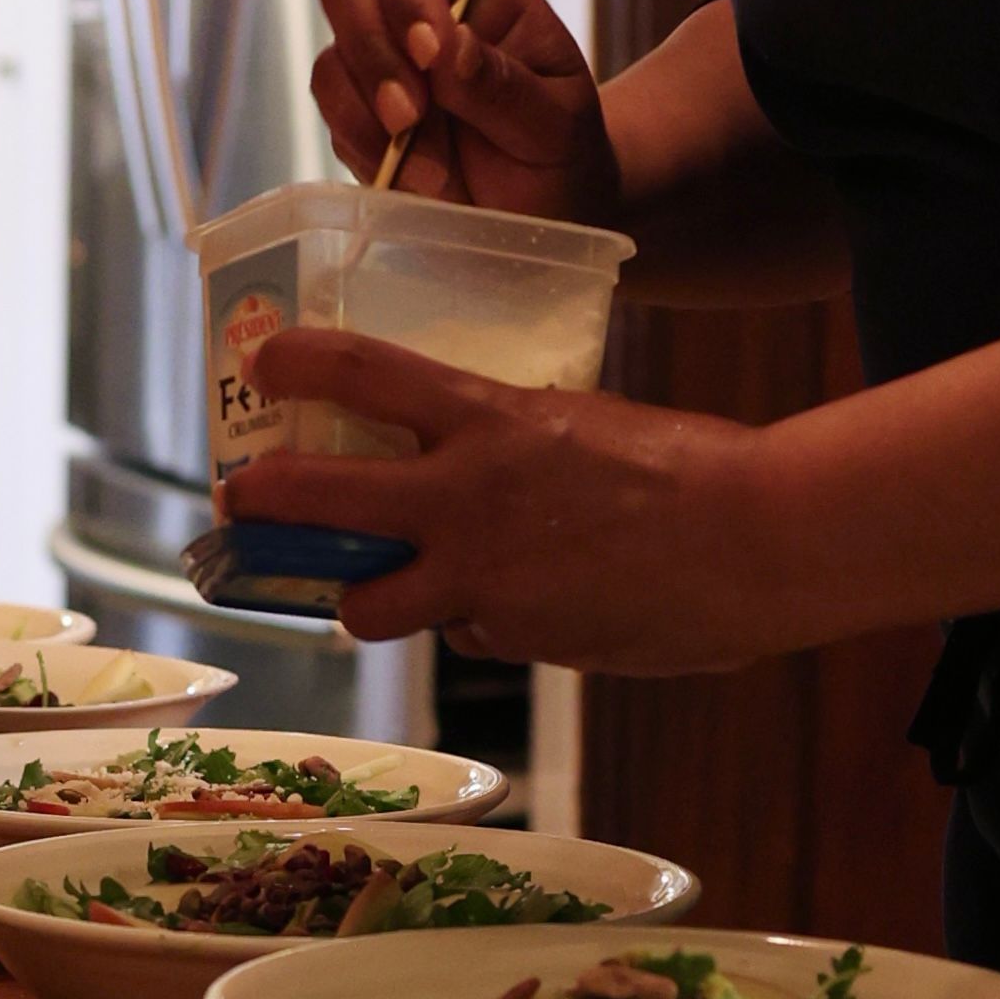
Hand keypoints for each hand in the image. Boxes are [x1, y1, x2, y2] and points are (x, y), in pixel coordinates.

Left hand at [221, 328, 799, 667]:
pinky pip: (467, 633)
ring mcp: (482, 576)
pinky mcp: (516, 638)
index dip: (297, 362)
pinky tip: (531, 605)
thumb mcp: (579, 423)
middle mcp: (466, 497)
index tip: (265, 360)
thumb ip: (506, 443)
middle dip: (260, 504)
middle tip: (239, 505)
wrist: (760, 541)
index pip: (362, 370)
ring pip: (370, 606)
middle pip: (316, 499)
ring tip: (373, 588)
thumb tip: (462, 472)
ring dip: (364, 598)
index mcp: (488, 418)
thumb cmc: (690, 469)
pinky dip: (482, 623)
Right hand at [310, 0, 614, 217]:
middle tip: (409, 116)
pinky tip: (415, 179)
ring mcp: (384, 69)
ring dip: (366, 116)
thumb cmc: (563, 154)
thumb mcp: (555, 123)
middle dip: (372, 54)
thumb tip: (448, 46)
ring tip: (430, 169)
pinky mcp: (362, 122)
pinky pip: (335, 122)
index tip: (428, 54)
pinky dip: (364, 151)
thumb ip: (503, 85)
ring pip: (332, 62)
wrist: (547, 214)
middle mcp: (418, 18)